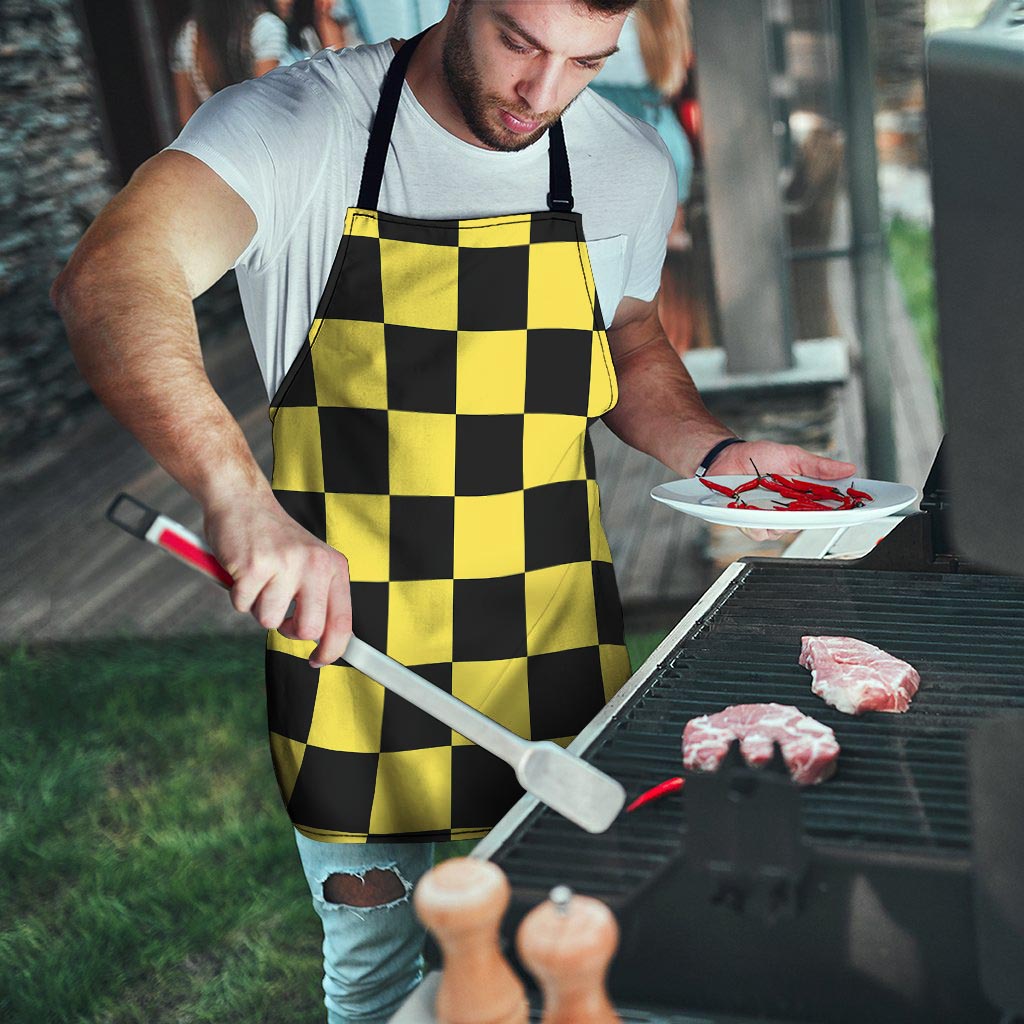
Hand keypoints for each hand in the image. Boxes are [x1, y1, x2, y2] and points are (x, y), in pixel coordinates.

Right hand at [204, 491, 351, 668]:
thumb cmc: (273, 538)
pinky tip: (242, 570)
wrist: (242, 500)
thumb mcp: (309, 562)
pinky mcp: (254, 566)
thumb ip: (320, 596)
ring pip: (269, 620)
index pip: (342, 622)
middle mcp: (315, 565)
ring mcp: (285, 564)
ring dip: (257, 606)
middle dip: (288, 630)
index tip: (318, 661)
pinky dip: (237, 594)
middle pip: (309, 630)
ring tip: (258, 579)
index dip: (332, 650)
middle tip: (279, 612)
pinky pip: (242, 605)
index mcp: (333, 566)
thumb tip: (326, 642)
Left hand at [707, 440, 856, 542]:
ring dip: (779, 518)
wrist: (727, 458)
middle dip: (809, 516)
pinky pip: (760, 532)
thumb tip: (848, 468)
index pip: (829, 508)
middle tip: (803, 502)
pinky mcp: (751, 523)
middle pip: (808, 523)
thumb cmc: (759, 456)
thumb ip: (819, 466)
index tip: (856, 509)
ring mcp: (771, 518)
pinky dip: (757, 522)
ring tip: (769, 499)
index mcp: (804, 495)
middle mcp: (790, 510)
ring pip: (784, 531)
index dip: (843, 511)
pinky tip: (752, 508)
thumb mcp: (793, 456)